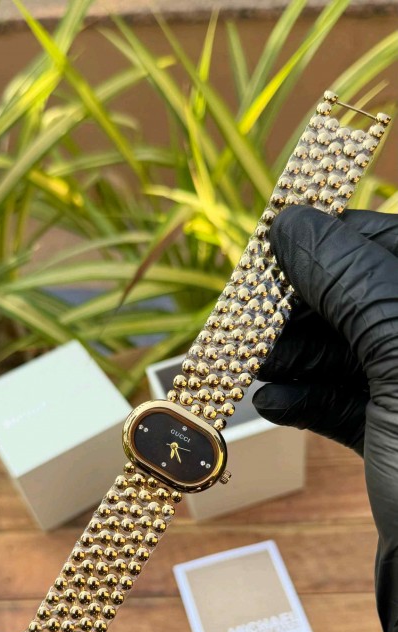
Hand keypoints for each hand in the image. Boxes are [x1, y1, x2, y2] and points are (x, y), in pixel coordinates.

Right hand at [252, 206, 397, 631]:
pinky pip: (347, 404)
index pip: (390, 246)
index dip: (329, 244)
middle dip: (304, 308)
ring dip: (294, 355)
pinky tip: (272, 404)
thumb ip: (353, 281)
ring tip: (250, 366)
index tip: (269, 257)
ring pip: (352, 352)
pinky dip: (306, 400)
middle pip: (365, 298)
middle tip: (249, 324)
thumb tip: (291, 225)